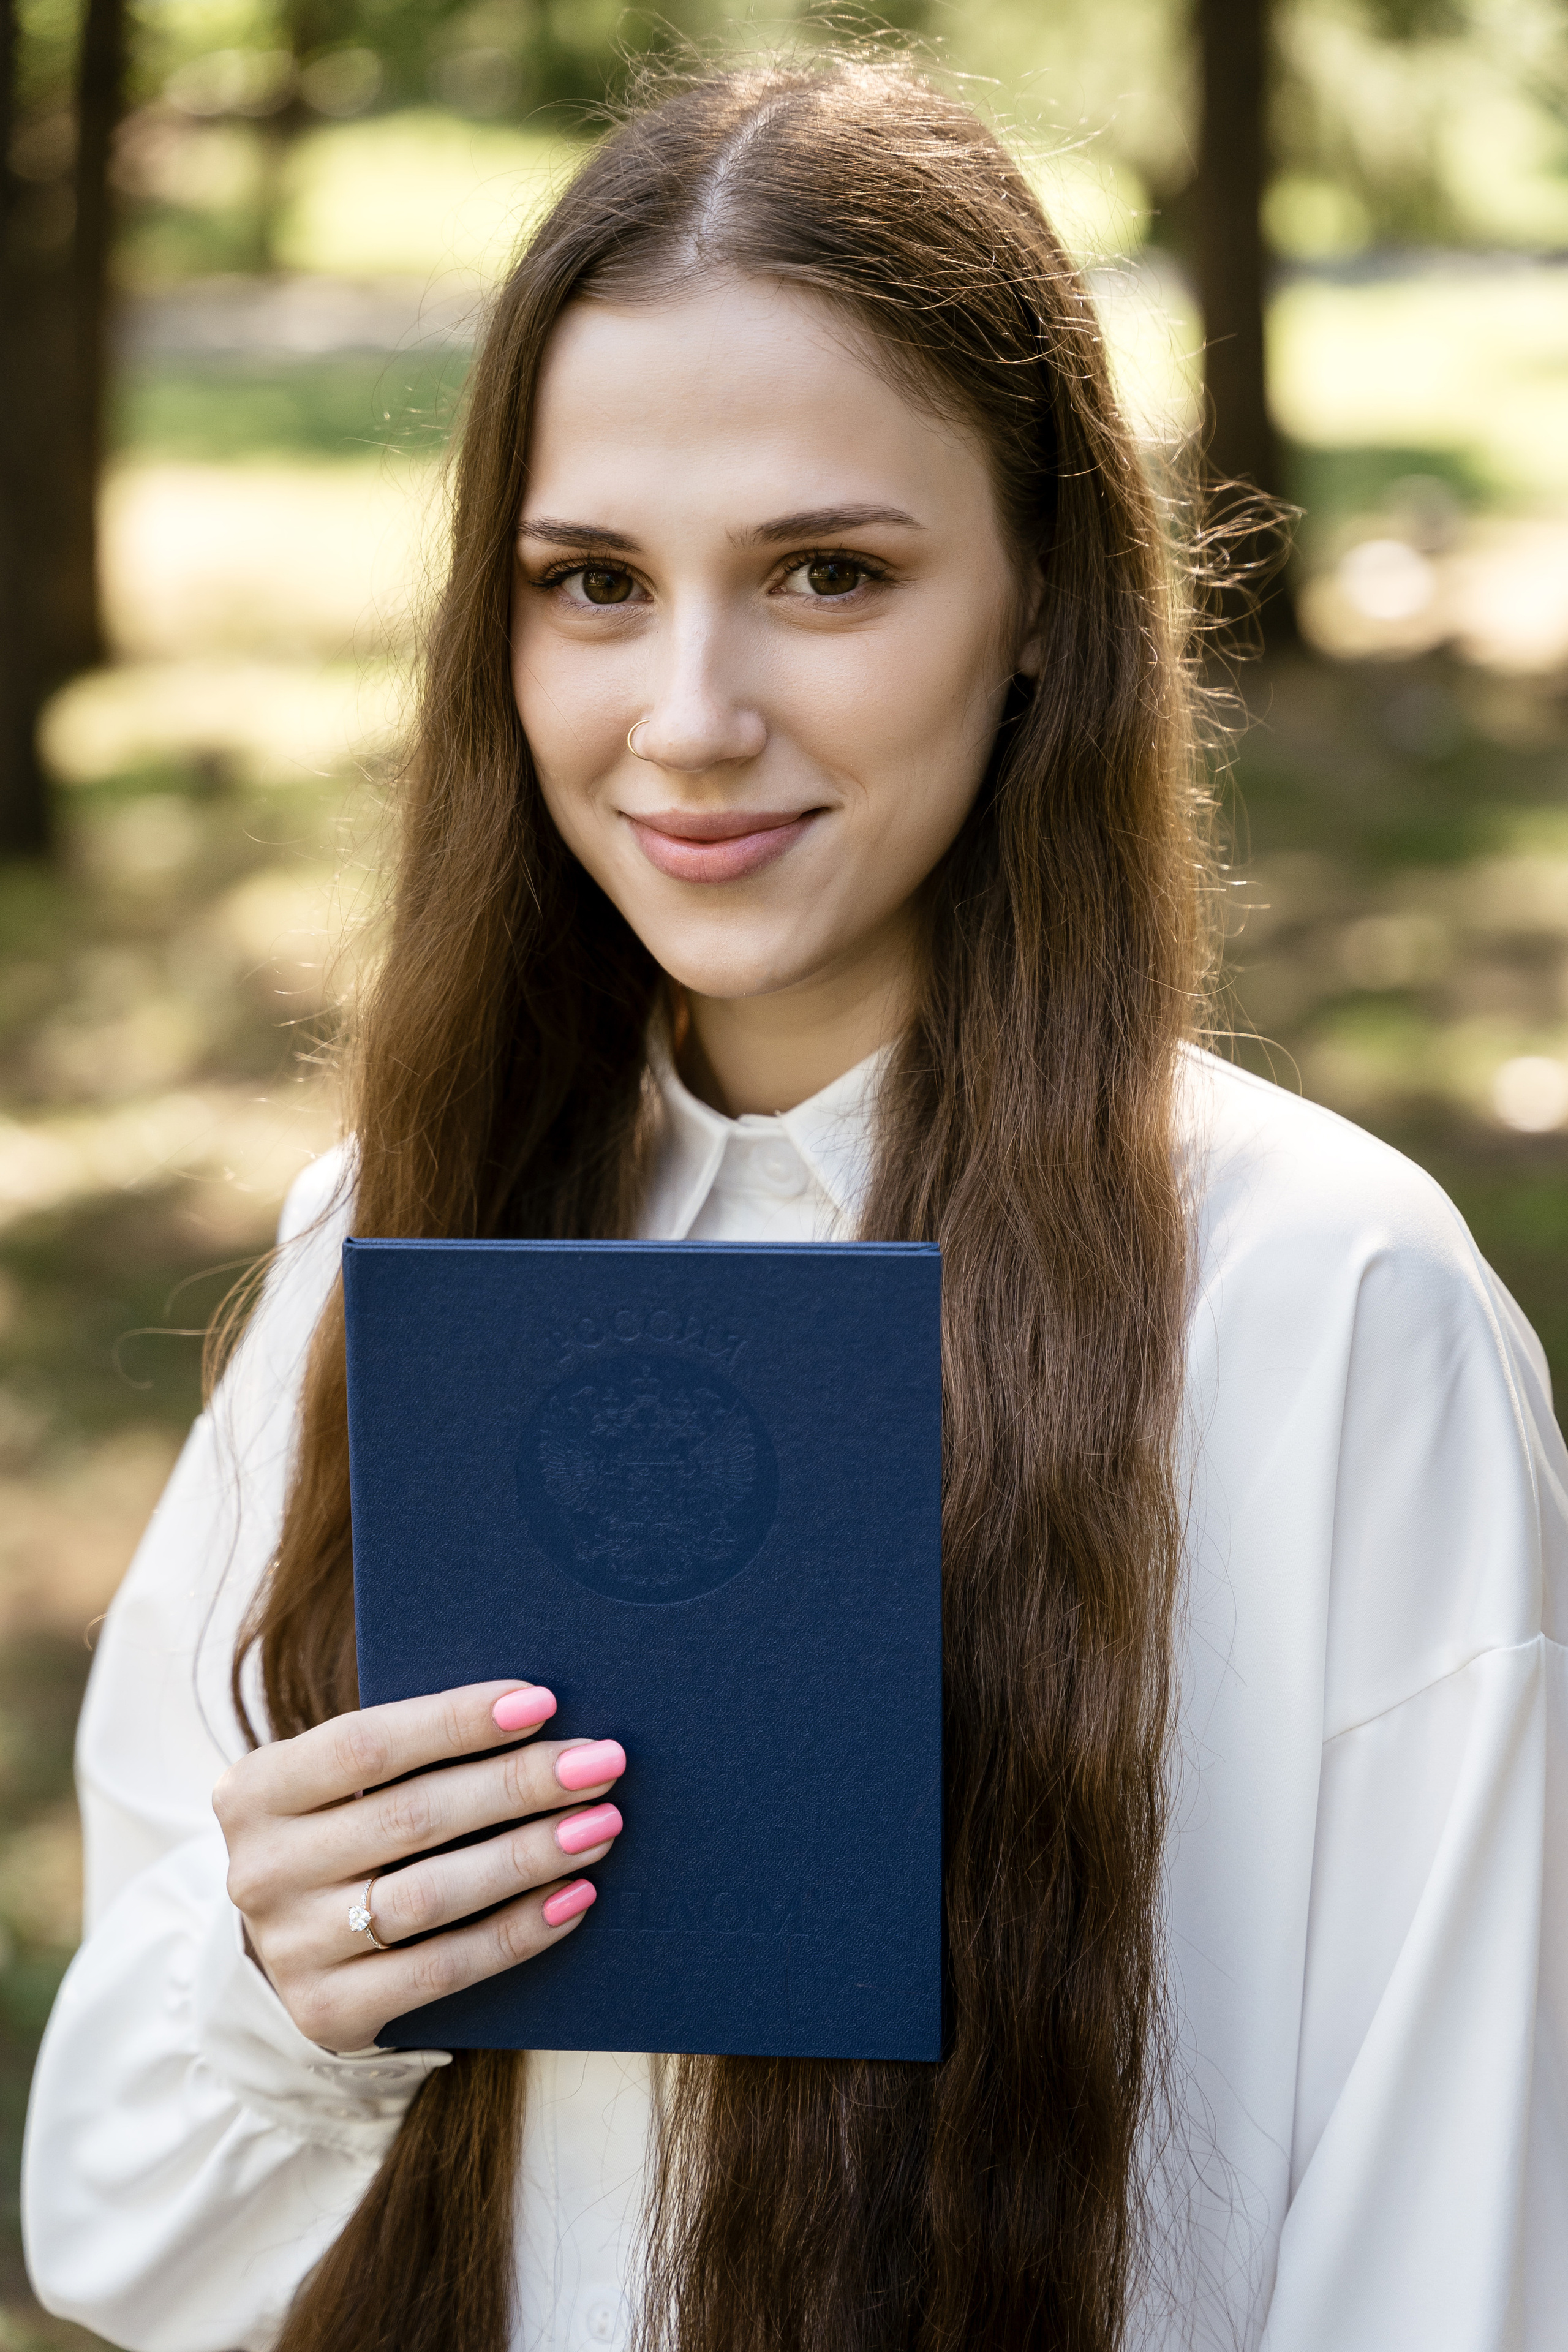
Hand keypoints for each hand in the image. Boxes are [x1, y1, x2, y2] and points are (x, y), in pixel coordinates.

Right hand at [212, 1679, 624, 2053]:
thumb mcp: (342, 1787)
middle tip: (600, 1761)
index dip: (456, 1721)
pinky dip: (517, 1931)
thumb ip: (410, 1754)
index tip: (542, 1701)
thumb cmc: (345, 1833)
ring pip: (430, 1895)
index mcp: (254, 1791)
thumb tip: (536, 1714)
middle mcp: (260, 1870)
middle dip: (518, 1784)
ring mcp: (291, 1948)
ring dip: (528, 1856)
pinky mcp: (329, 2011)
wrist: (290, 1950)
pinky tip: (574, 1898)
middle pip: (411, 1817)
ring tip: (600, 1825)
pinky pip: (443, 1969)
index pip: (365, 1745)